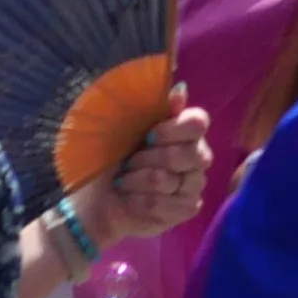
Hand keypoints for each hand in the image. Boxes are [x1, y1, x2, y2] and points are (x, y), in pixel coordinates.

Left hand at [82, 93, 212, 248]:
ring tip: (123, 181)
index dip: (173, 130)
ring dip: (138, 181)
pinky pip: (167, 205)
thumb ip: (154, 107)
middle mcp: (198, 155)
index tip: (147, 136)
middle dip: (149, 159)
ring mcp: (194, 184)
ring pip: (171, 181)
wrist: (99, 195)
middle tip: (127, 163)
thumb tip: (179, 88)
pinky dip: (140, 201)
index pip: (198, 123)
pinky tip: (130, 198)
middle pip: (190, 154)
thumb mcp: (126, 126)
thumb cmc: (115, 156)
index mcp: (187, 130)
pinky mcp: (186, 208)